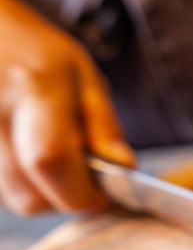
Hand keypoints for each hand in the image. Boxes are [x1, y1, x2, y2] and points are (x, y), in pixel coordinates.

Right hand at [0, 0, 133, 214]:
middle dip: (63, 197)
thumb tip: (124, 168)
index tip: (104, 195)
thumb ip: (103, 125)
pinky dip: (16, 181)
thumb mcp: (82, 76)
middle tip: (79, 175)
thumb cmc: (33, 50)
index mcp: (34, 89)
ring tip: (46, 153)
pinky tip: (23, 153)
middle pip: (28, 196)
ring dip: (38, 191)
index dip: (83, 193)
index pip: (53, 162)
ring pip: (10, 198)